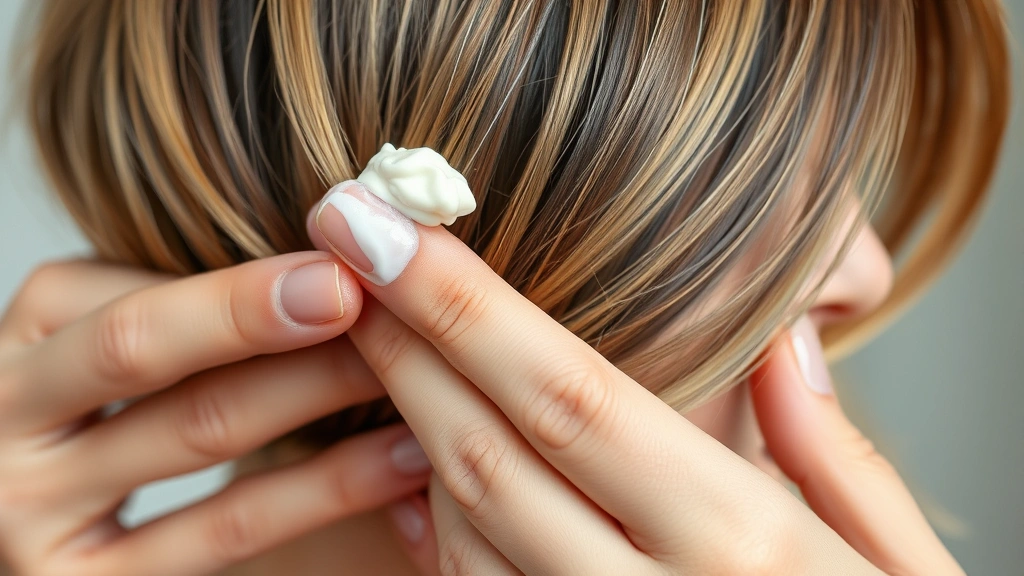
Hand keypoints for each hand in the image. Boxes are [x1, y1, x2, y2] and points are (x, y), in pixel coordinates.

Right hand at [0, 255, 431, 575]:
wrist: (58, 522)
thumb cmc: (124, 412)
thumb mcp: (125, 347)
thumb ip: (192, 308)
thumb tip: (338, 246)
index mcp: (24, 339)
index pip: (129, 294)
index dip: (243, 278)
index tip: (348, 252)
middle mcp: (7, 421)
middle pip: (143, 349)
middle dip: (264, 311)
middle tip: (373, 287)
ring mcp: (34, 516)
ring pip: (199, 431)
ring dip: (319, 388)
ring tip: (413, 361)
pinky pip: (228, 529)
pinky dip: (327, 487)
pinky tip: (405, 456)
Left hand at [308, 181, 962, 574]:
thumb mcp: (902, 569)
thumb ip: (835, 450)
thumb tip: (783, 342)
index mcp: (742, 546)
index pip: (569, 396)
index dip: (461, 306)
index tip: (382, 227)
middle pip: (487, 454)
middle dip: (405, 346)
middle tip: (345, 250)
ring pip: (465, 529)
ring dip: (414, 426)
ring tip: (384, 339)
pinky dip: (442, 528)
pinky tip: (429, 471)